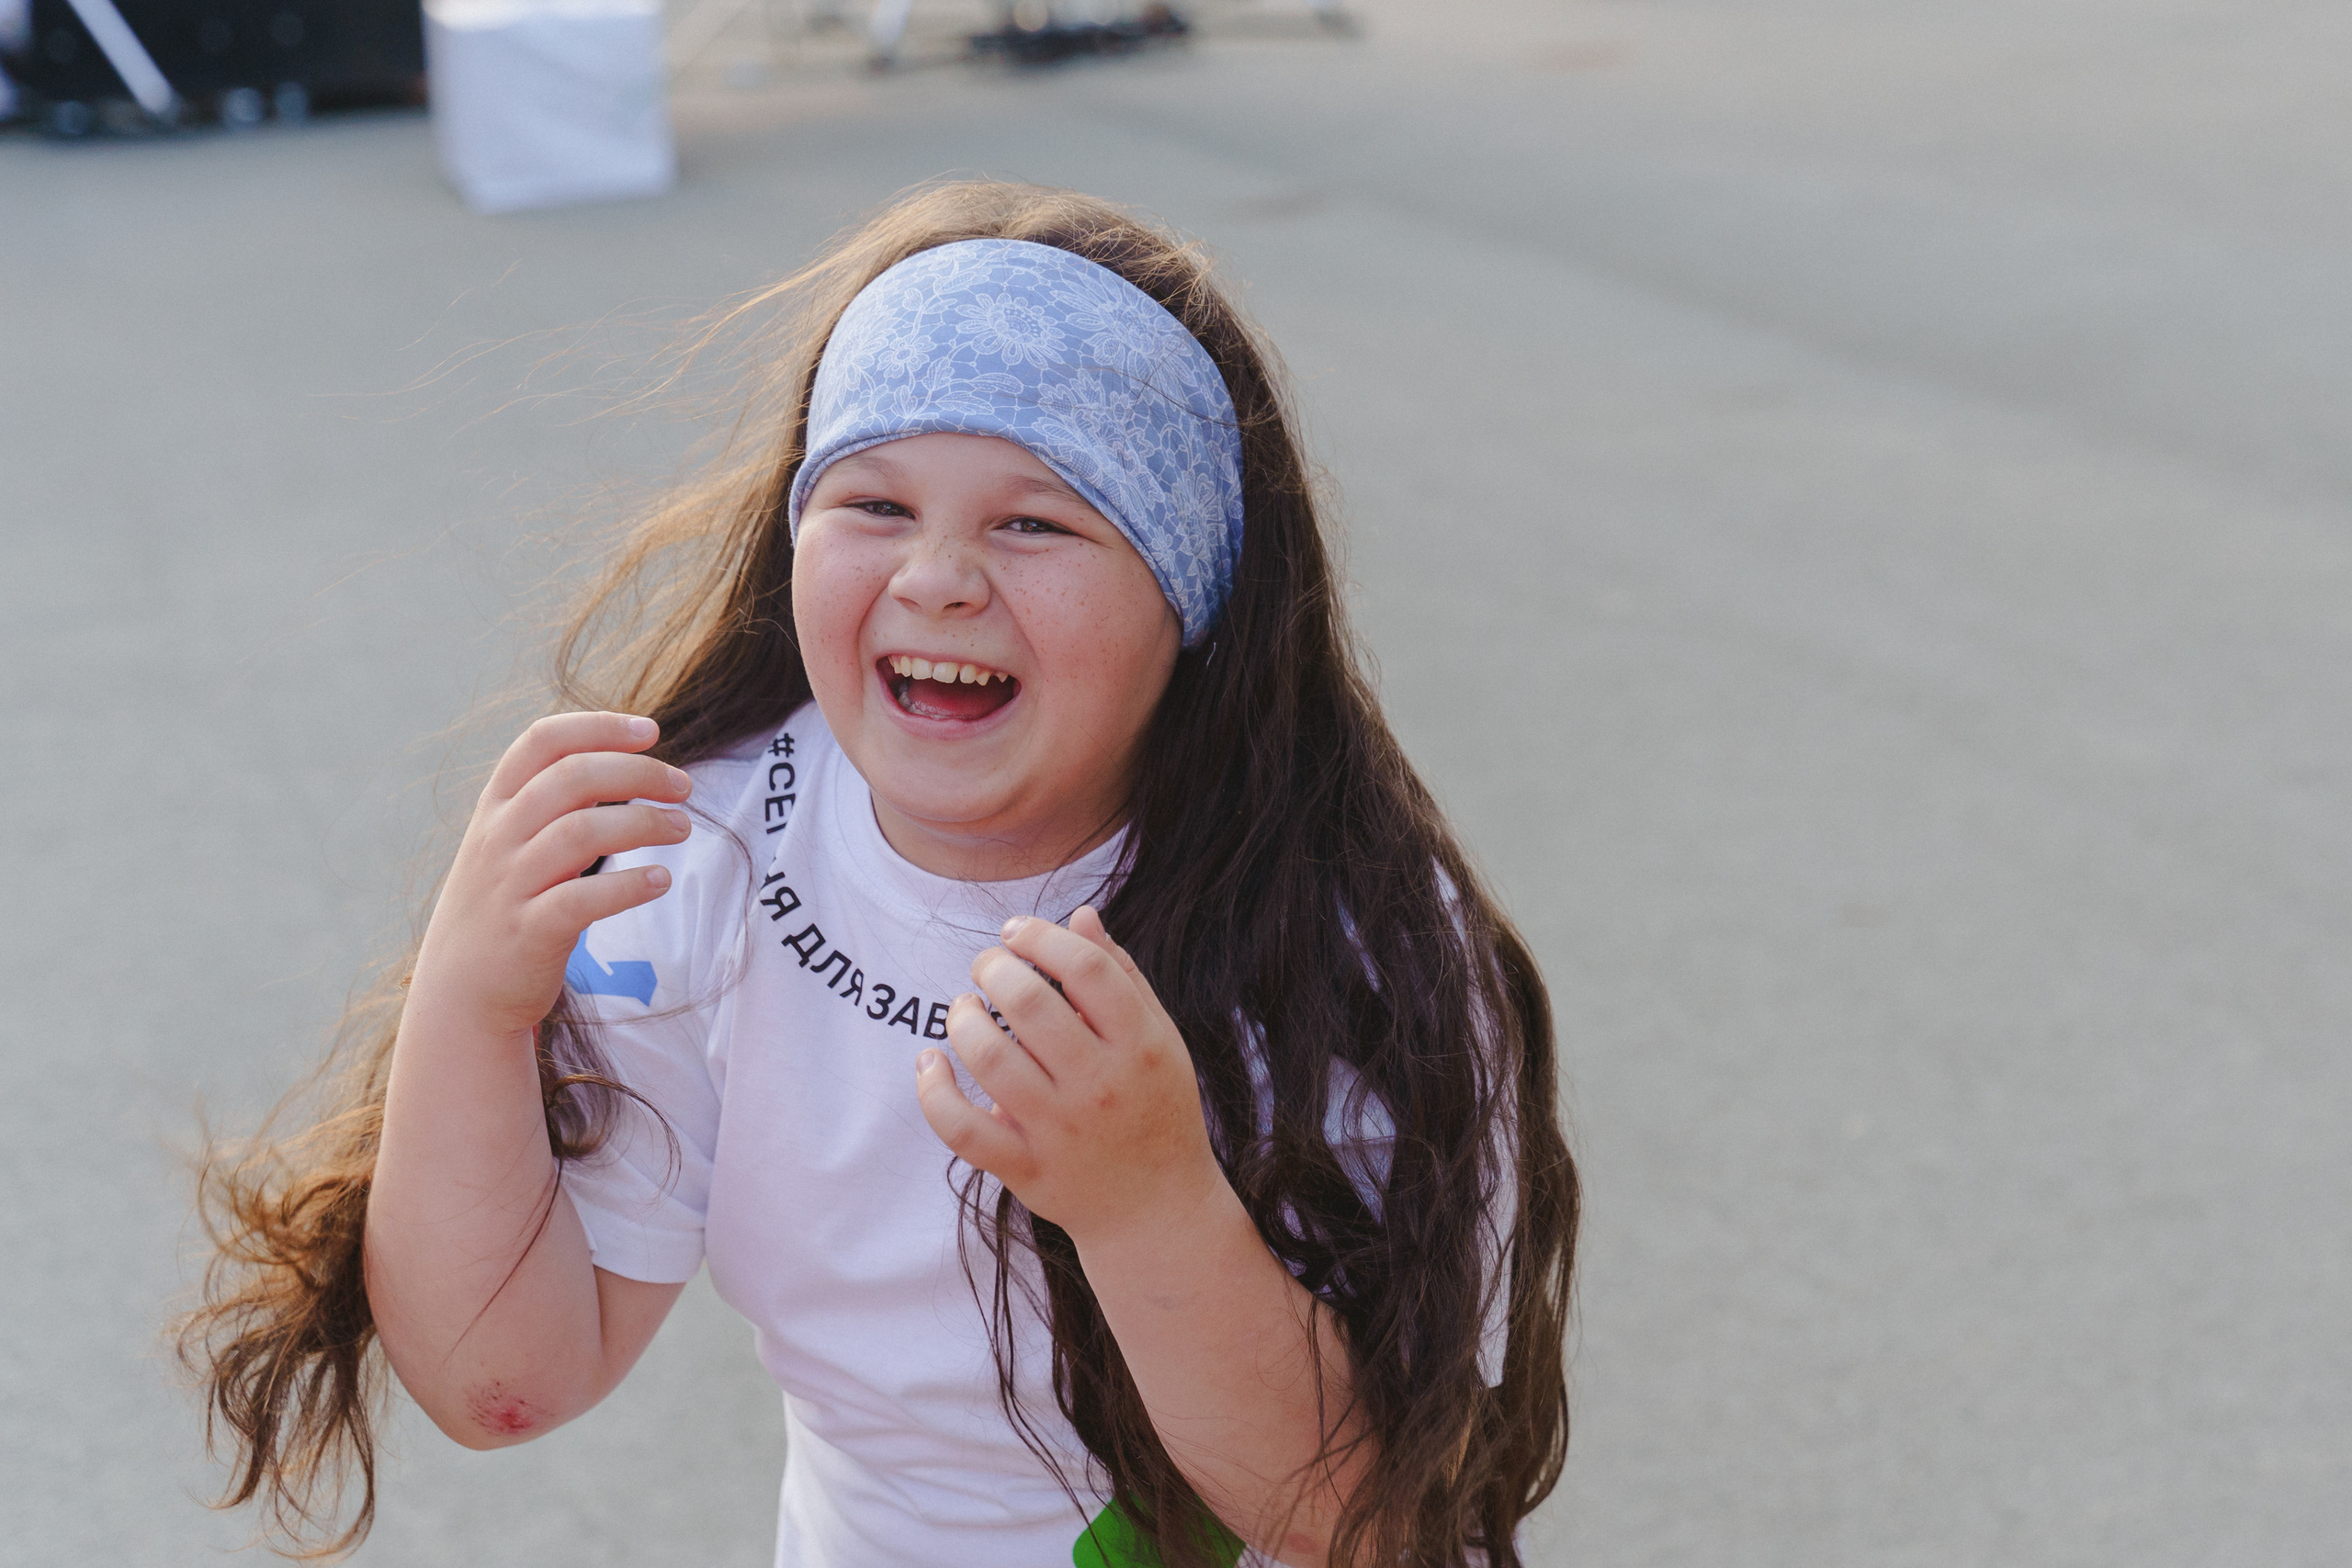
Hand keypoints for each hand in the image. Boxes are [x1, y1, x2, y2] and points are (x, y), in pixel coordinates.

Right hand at [411, 712, 692, 1038]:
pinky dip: (628, 886)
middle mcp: (499, 837)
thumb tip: (626, 763)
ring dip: (643, 823)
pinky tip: (660, 880)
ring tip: (683, 827)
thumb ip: (552, 804)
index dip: (599, 727)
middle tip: (683, 786)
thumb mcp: (511, 843)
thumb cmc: (505, 906)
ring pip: (580, 832)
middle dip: (637, 772)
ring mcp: (510, 884)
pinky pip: (582, 899)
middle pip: (571, 778)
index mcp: (496, 807)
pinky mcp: (529, 933)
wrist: (459, 992)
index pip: (542, 741)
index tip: (651, 730)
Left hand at [918, 906, 1227, 1244]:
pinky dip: (933, 1090)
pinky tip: (930, 1062)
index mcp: (1140, 1044)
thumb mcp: (1158, 1037)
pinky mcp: (1024, 1168)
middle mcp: (1100, 1085)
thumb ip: (1121, 976)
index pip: (1086, 968)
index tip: (1016, 932)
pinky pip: (961, 1127)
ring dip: (962, 1018)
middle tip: (987, 968)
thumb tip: (1080, 915)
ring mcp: (1060, 1130)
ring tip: (965, 1009)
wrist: (1156, 1208)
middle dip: (992, 968)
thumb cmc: (1155, 1106)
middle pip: (1029, 1002)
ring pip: (988, 1056)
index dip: (1041, 936)